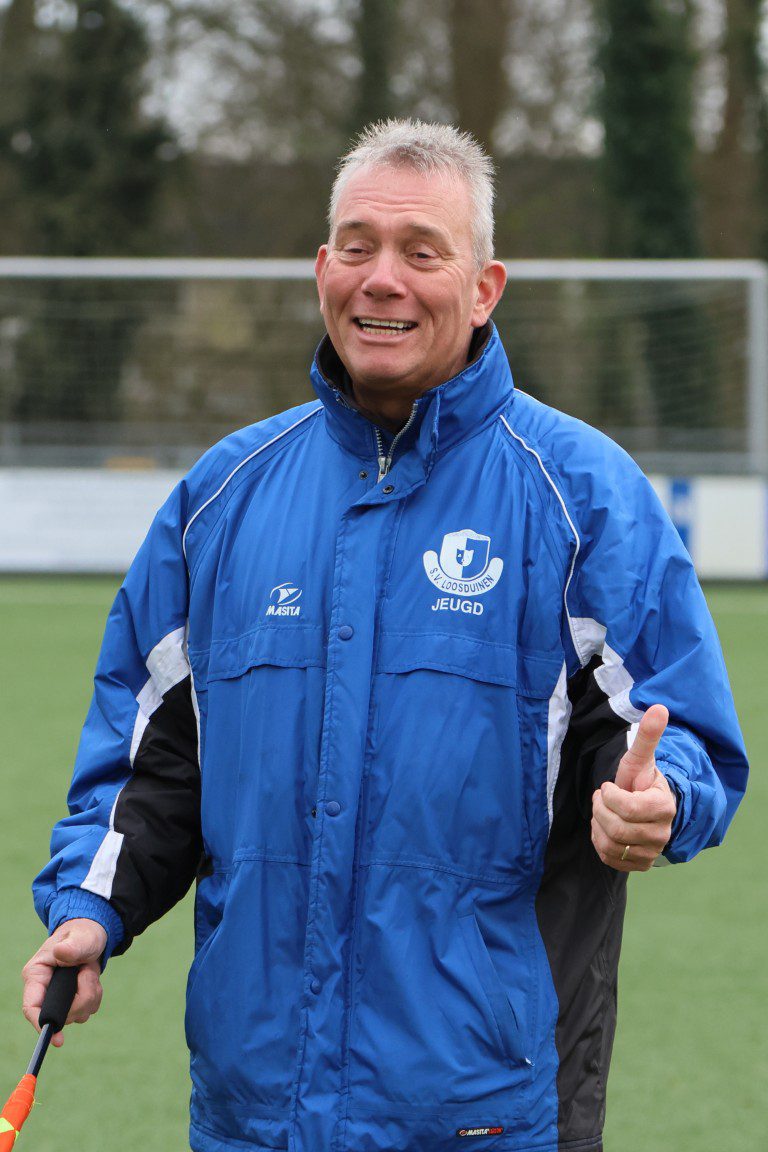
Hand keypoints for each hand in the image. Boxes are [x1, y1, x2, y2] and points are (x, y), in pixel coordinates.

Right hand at [22, 918, 107, 1046]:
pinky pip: (87, 1010)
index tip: (58, 1039)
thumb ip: (72, 946)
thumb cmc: (83, 934)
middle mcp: (44, 990)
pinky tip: (92, 977)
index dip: (41, 1024)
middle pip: (60, 1015)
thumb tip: (62, 953)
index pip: (32, 1007)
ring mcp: (59, 998)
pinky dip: (95, 995)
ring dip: (90, 994)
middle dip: (79, 1001)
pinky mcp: (72, 1002)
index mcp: (36, 974)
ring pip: (77, 1014)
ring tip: (89, 970)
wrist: (93, 936)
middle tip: (88, 974)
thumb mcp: (81, 937)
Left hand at [591, 704, 676, 871]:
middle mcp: (662, 835)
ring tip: (603, 812)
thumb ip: (648, 735)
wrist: (646, 806)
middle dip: (600, 810)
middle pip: (617, 829)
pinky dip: (599, 842)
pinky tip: (605, 828)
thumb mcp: (641, 758)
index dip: (609, 797)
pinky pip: (609, 858)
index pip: (628, 809)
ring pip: (610, 845)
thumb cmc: (640, 780)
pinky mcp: (639, 865)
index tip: (607, 787)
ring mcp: (651, 853)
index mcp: (664, 807)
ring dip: (598, 825)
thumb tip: (659, 707)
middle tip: (601, 799)